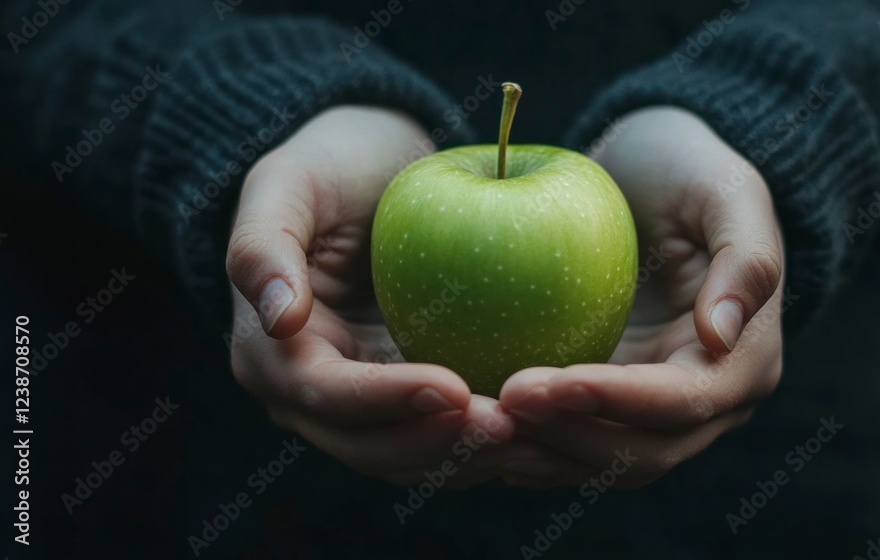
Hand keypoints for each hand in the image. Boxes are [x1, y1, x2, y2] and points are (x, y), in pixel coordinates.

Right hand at [226, 106, 513, 486]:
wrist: (378, 170)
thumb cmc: (333, 164)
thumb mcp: (288, 181)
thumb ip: (263, 244)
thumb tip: (280, 321)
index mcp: (271, 354)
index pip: (326, 395)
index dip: (386, 401)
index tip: (453, 389)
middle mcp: (314, 395)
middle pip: (371, 447)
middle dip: (438, 446)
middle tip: (509, 426)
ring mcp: (367, 403)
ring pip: (414, 455)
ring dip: (470, 455)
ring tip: (534, 436)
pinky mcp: (415, 395)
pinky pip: (448, 433)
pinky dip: (486, 437)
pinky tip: (539, 424)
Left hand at [498, 107, 785, 487]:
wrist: (645, 174)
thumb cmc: (687, 169)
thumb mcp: (725, 190)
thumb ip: (746, 257)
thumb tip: (720, 337)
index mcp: (744, 362)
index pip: (682, 401)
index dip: (615, 401)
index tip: (546, 383)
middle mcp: (703, 403)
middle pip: (640, 453)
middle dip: (568, 436)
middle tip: (499, 403)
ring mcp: (649, 410)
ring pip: (597, 460)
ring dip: (538, 454)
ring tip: (477, 427)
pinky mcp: (602, 403)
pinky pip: (565, 440)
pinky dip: (525, 443)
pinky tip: (476, 428)